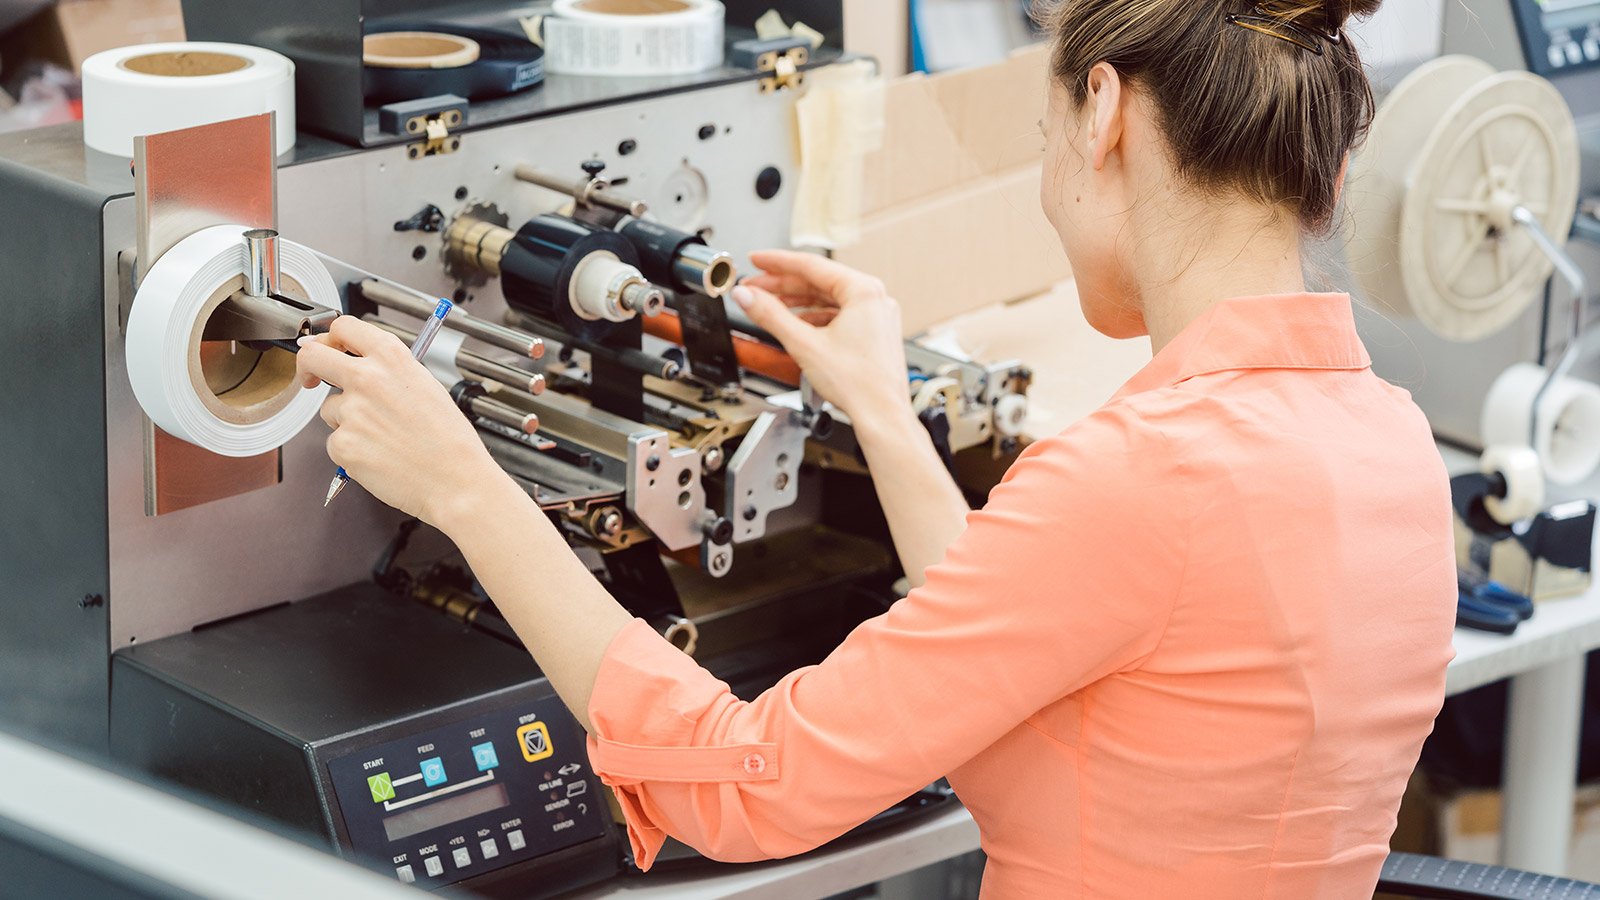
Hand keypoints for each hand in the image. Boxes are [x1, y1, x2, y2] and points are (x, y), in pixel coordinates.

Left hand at [295, 316, 509, 528]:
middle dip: (307, 366)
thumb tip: (358, 366)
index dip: (330, 338)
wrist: (455, 479)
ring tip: (383, 437)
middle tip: (311, 378)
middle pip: (313, 356)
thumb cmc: (448, 439)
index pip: (344, 327)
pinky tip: (379, 455)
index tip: (329, 350)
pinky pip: (335, 442)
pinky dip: (351, 450)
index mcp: (391, 357)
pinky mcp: (342, 443)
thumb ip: (389, 371)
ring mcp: (351, 411)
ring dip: (346, 421)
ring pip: (329, 409)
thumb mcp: (426, 386)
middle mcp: (367, 378)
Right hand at [733, 250, 910, 428]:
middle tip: (755, 286)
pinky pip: (839, 316)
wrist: (881, 416)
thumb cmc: (859, 385)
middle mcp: (875, 299)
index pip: (811, 265)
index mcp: (863, 291)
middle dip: (783, 285)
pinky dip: (815, 317)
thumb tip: (748, 296)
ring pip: (828, 300)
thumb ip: (770, 315)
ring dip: (797, 302)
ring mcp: (877, 316)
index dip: (777, 262)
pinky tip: (796, 324)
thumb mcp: (804, 344)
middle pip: (819, 282)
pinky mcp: (874, 333)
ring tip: (769, 305)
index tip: (756, 260)